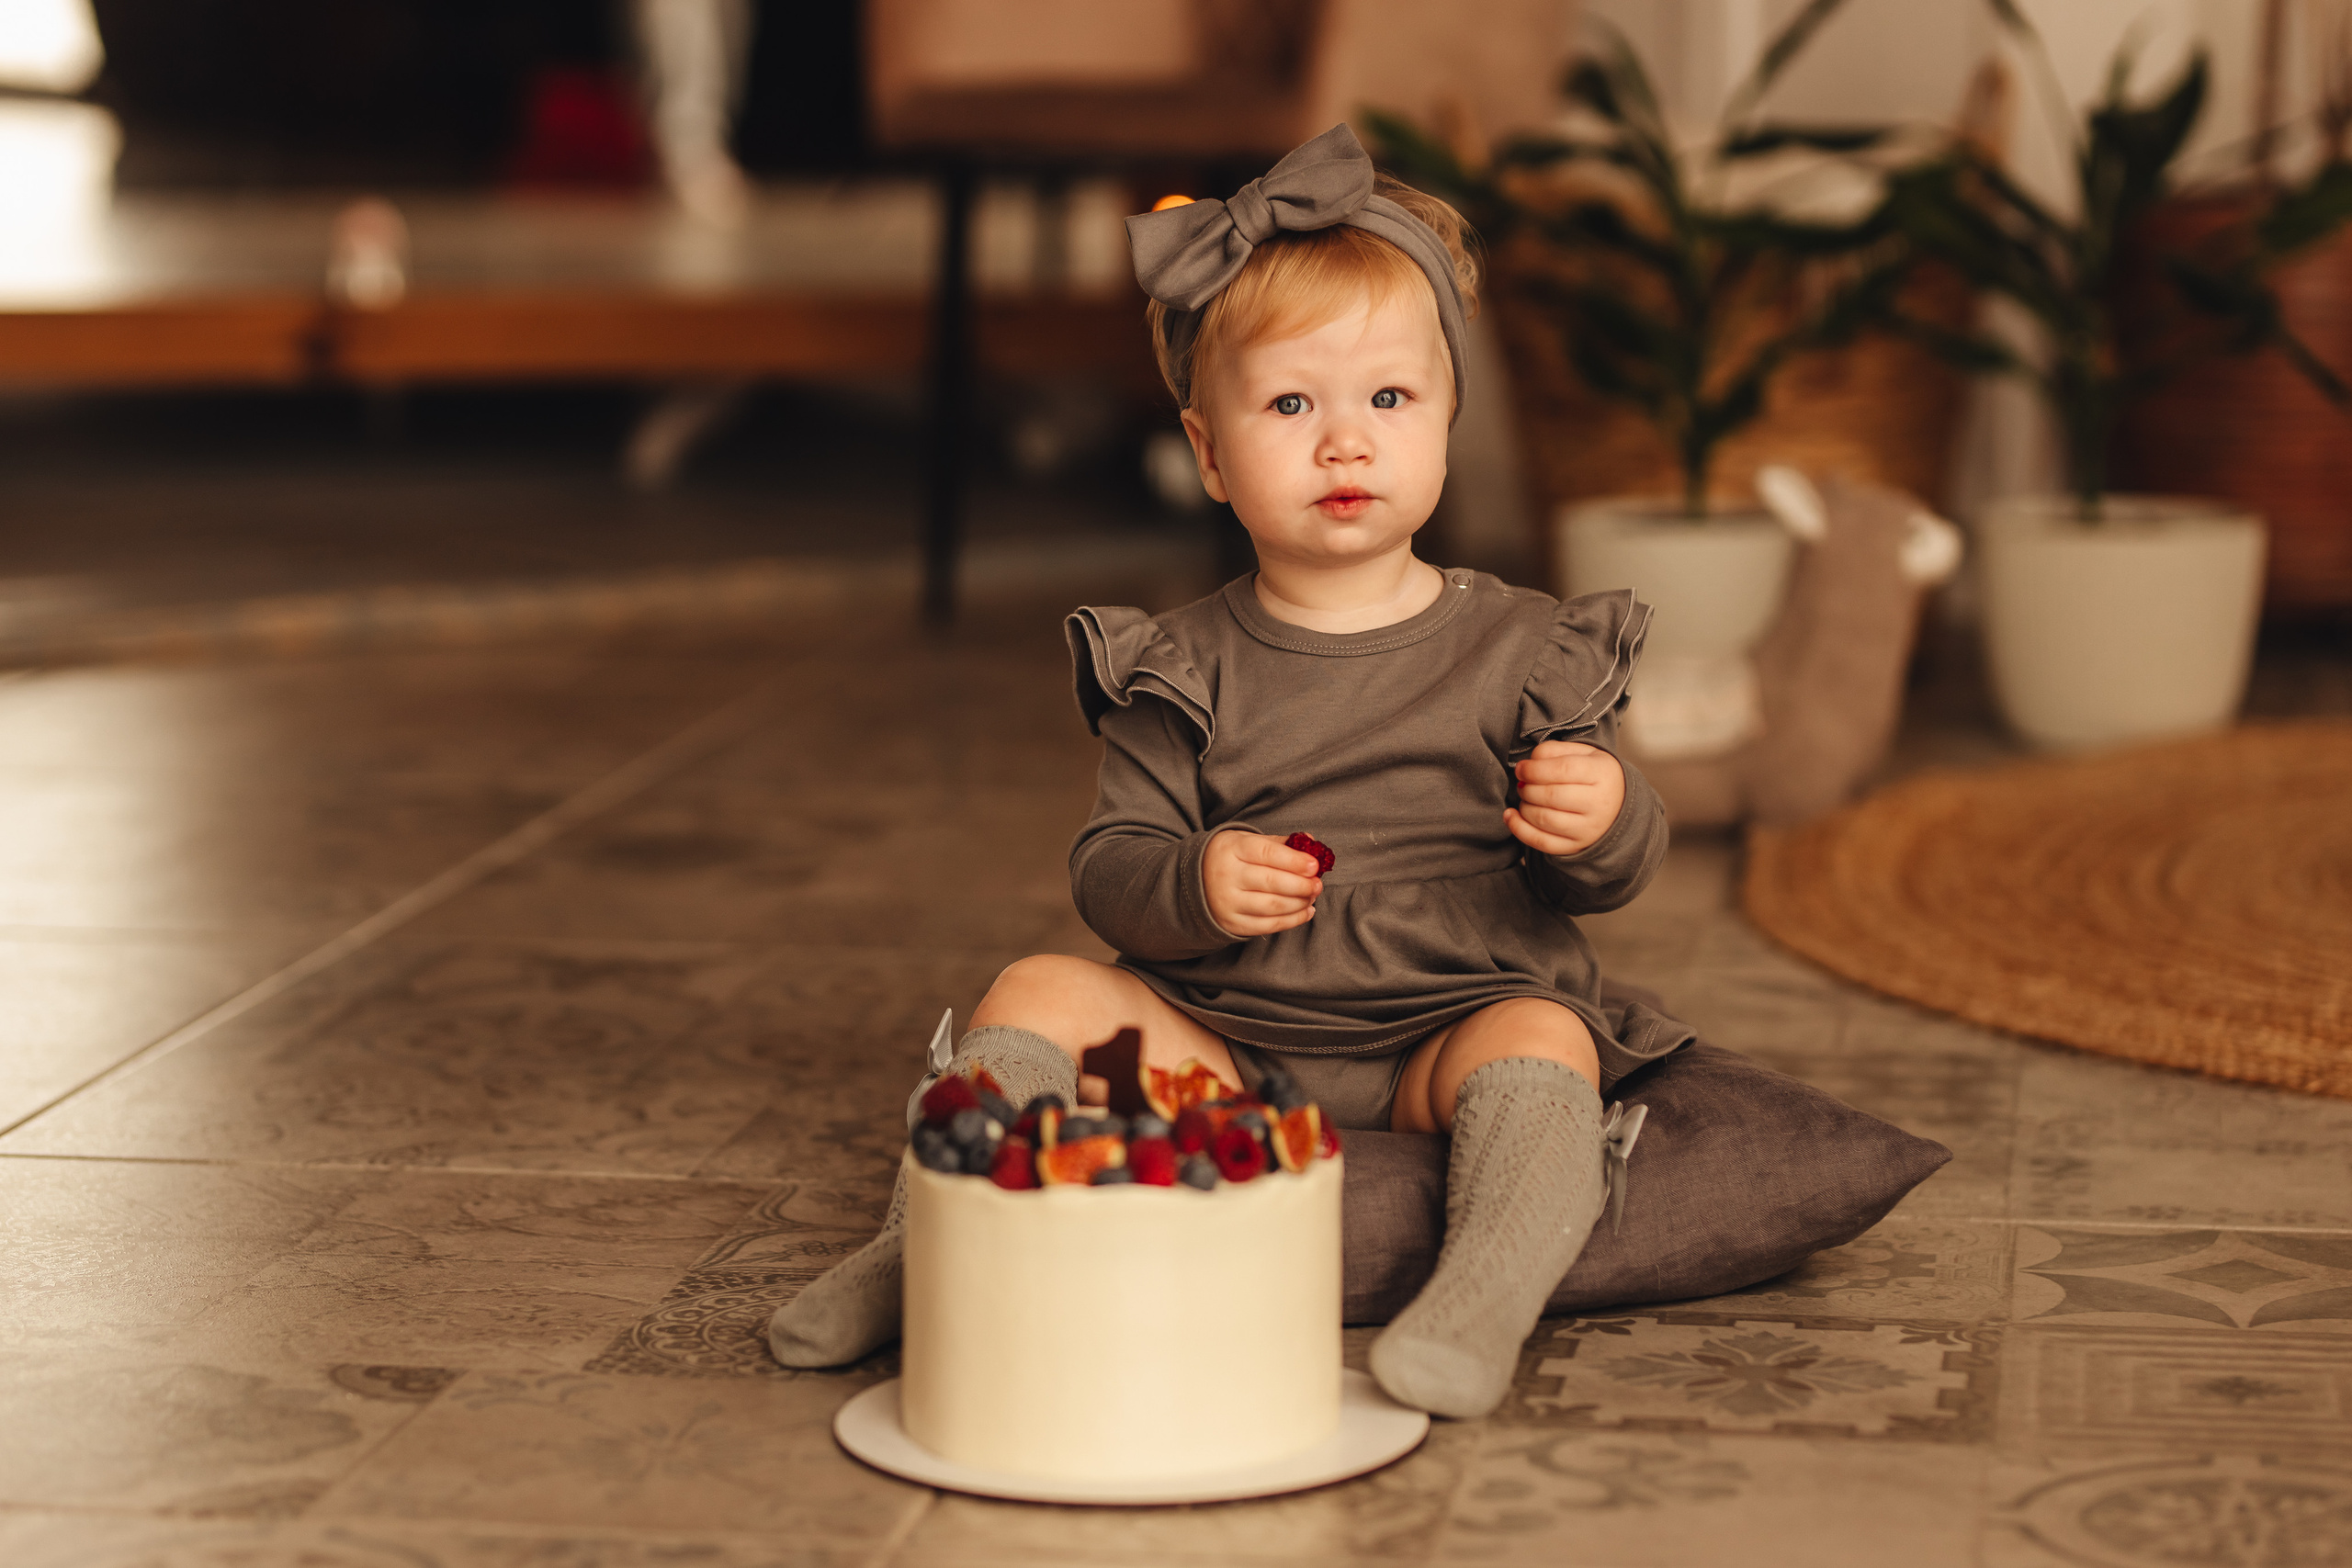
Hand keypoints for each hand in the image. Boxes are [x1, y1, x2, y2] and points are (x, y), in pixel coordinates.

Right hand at [1204, 830, 1322, 937]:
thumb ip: (1279, 843)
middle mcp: (1227, 876)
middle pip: (1271, 882)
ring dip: (1299, 903)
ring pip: (1272, 906)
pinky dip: (1292, 920)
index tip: (1314, 866)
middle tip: (1317, 884)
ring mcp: (1228, 902)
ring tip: (1312, 896)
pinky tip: (1306, 911)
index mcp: (1232, 849)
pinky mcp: (1233, 923)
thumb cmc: (1229, 857)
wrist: (1194, 881)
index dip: (1294, 861)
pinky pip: (1268, 925)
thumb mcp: (1246, 841)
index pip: (1267, 854)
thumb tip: (1310, 843)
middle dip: (1301, 885)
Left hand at [1506, 739, 1624, 856]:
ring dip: (1524, 806)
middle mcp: (1598, 804)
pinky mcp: (1576, 846)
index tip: (1521, 768)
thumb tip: (1527, 765)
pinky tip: (1511, 815)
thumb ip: (1554, 751)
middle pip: (1551, 796)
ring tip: (1525, 796)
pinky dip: (1520, 829)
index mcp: (1602, 774)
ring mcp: (1588, 829)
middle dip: (1528, 788)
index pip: (1563, 770)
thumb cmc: (1595, 775)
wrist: (1619, 805)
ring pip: (1544, 819)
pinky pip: (1542, 842)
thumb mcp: (1583, 753)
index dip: (1534, 769)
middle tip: (1523, 782)